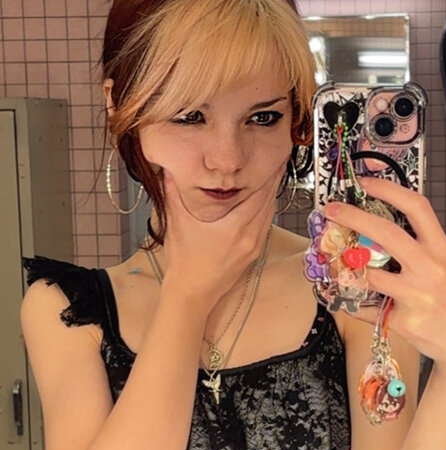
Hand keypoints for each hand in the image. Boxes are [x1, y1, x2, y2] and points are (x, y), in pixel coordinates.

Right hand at [159, 171, 278, 302]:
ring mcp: (255, 245)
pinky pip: (265, 224)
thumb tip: (167, 169)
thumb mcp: (176, 223)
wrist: (192, 293)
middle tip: (273, 158)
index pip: (260, 193)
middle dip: (271, 179)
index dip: (268, 173)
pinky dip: (264, 209)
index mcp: (235, 227)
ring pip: (269, 213)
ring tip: (269, 174)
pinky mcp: (254, 252)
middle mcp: (250, 236)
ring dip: (269, 194)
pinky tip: (259, 199)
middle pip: (269, 201)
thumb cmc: (184, 262)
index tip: (272, 156)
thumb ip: (173, 193)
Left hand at [324, 177, 445, 376]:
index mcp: (441, 249)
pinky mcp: (404, 322)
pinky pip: (365, 309)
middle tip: (332, 211)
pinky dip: (350, 303)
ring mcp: (416, 297)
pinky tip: (344, 297)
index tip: (365, 182)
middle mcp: (429, 269)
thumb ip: (422, 247)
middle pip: (386, 233)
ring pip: (369, 275)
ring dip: (348, 268)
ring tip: (337, 264)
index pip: (417, 208)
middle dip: (353, 217)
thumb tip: (381, 227)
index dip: (389, 190)